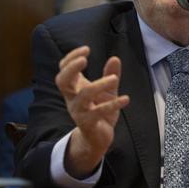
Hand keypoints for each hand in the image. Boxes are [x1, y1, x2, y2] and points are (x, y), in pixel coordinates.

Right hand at [55, 46, 129, 177]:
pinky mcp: (88, 123)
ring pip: (83, 95)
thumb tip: (115, 58)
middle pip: (62, 80)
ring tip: (114, 79)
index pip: (64, 68)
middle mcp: (72, 98)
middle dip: (71, 68)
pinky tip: (126, 99)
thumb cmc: (99, 111)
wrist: (97, 138)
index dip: (72, 57)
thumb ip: (110, 74)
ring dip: (98, 85)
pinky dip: (113, 105)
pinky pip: (98, 112)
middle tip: (84, 59)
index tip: (86, 49)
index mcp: (74, 87)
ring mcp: (78, 111)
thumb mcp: (107, 91)